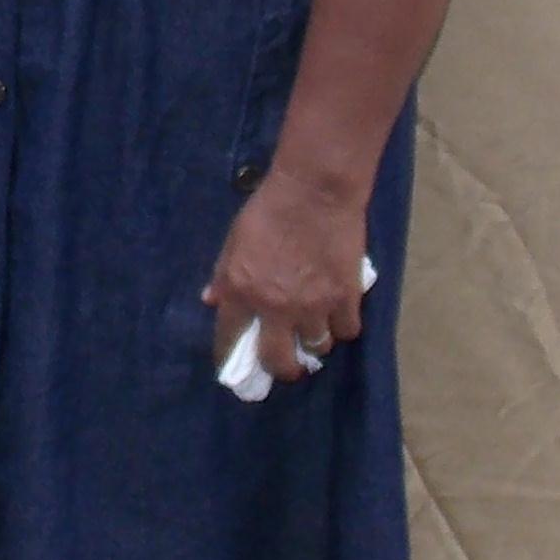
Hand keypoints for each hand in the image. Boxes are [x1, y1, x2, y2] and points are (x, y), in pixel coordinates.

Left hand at [204, 161, 366, 389]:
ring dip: (315, 342)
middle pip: (279, 361)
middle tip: (288, 364)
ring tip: (317, 330)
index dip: (232, 359)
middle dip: (283, 369)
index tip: (238, 369)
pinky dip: (343, 326)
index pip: (230, 340)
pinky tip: (340, 315)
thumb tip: (212, 302)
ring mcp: (313, 305)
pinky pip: (347, 330)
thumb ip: (224, 275)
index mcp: (241, 291)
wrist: (316, 189)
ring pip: (317, 348)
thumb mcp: (235, 239)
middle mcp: (275, 307)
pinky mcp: (345, 297)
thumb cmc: (270, 209)